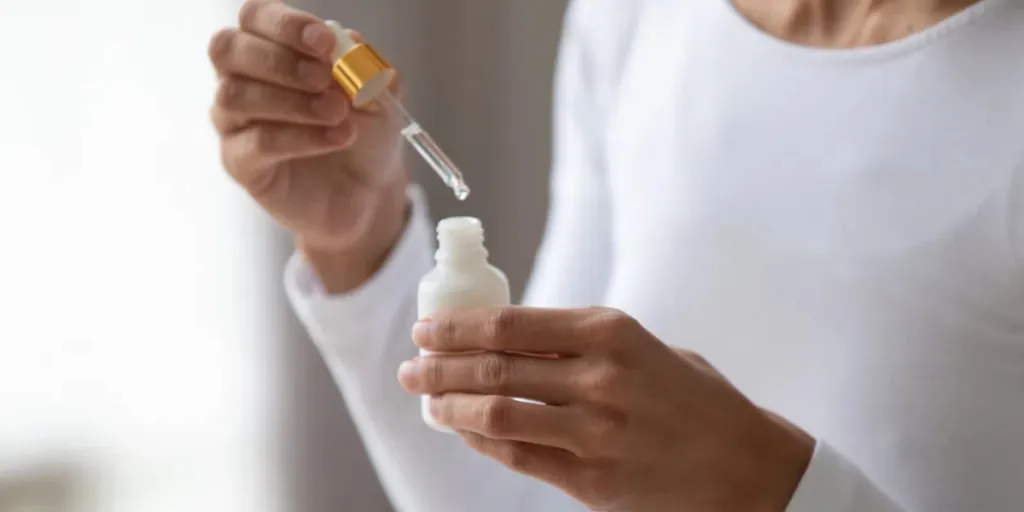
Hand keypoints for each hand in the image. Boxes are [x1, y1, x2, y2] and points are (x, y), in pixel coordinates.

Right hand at [208, 0, 407, 291]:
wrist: (369, 191)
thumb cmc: (366, 133)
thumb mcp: (380, 95)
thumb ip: (363, 65)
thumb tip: (345, 41)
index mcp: (272, 48)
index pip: (255, 17)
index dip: (284, 24)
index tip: (324, 42)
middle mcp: (242, 78)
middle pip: (228, 49)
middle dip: (280, 60)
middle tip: (325, 79)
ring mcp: (235, 122)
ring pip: (235, 96)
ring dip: (293, 101)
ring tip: (338, 113)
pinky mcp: (240, 163)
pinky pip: (256, 143)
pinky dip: (300, 137)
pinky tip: (336, 137)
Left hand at [399, 307, 813, 511]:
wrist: (746, 465)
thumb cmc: (692, 398)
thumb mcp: (643, 347)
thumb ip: (579, 343)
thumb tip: (505, 339)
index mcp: (611, 332)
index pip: (509, 324)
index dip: (456, 327)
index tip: (426, 329)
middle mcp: (599, 379)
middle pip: (491, 369)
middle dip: (437, 367)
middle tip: (410, 366)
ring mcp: (594, 433)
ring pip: (494, 416)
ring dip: (449, 407)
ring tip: (428, 401)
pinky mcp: (592, 480)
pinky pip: (517, 457)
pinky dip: (481, 442)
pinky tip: (464, 432)